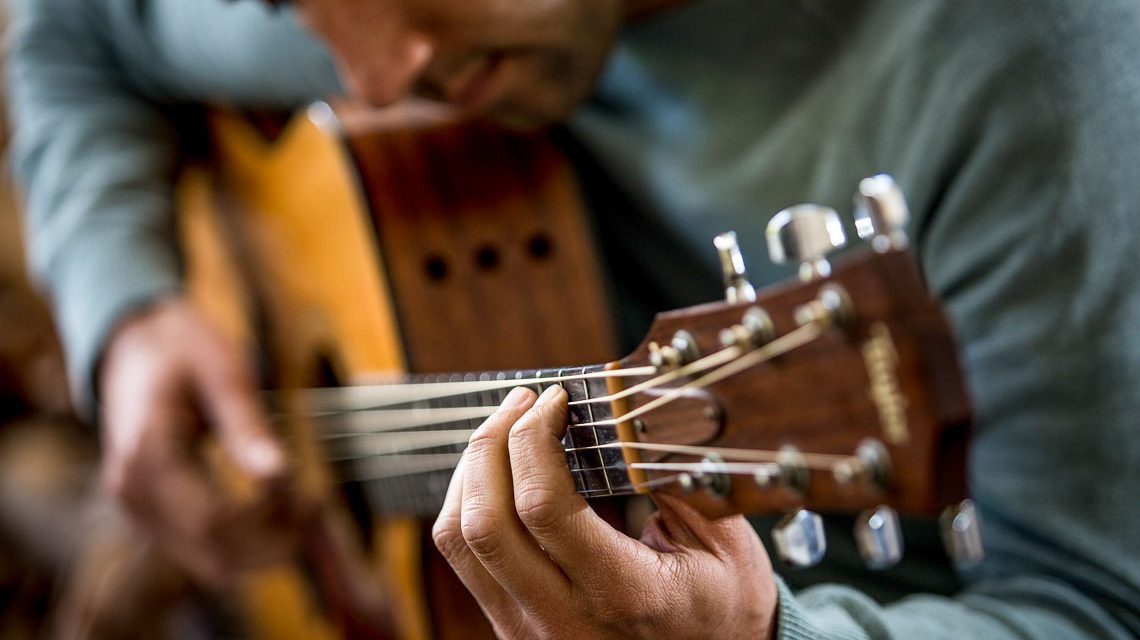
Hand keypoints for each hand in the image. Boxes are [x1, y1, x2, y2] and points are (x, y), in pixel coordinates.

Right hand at [99, 298, 307, 584]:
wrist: (133, 345)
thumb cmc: (183, 349)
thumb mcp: (223, 372)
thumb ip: (247, 424)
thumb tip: (279, 472)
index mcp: (148, 452)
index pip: (213, 517)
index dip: (269, 518)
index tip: (312, 496)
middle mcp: (133, 491)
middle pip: (213, 550)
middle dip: (274, 541)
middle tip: (319, 508)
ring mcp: (138, 507)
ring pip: (210, 563)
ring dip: (264, 549)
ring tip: (307, 511)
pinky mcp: (152, 513)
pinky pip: (203, 550)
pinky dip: (246, 543)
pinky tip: (282, 513)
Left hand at [433, 386, 777, 638]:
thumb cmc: (724, 598)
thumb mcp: (722, 538)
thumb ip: (672, 479)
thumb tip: (620, 415)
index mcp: (625, 595)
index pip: (544, 508)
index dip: (535, 437)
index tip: (556, 398)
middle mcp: (565, 620)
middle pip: (484, 522)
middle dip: (492, 443)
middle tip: (523, 401)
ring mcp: (530, 631)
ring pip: (459, 541)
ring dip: (471, 471)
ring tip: (504, 428)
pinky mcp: (514, 626)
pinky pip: (466, 559)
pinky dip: (468, 503)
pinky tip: (498, 472)